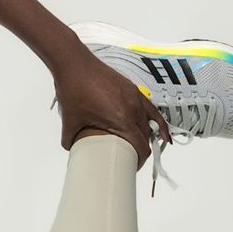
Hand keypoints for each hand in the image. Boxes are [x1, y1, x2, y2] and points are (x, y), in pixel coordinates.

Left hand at [49, 45, 172, 170]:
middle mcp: (132, 109)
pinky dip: (158, 122)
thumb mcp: (69, 121)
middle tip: (131, 161)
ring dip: (148, 138)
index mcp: (120, 119)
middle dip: (141, 152)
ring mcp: (135, 98)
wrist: (75, 64)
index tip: (132, 167)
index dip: (139, 161)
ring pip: (149, 124)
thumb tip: (73, 149)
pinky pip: (151, 109)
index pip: (140, 146)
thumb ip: (71, 140)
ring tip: (143, 150)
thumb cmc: (73, 88)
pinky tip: (162, 133)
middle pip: (145, 137)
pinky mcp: (133, 90)